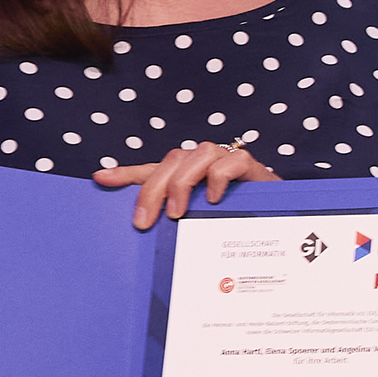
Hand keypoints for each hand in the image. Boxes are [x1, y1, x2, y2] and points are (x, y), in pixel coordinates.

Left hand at [95, 143, 280, 230]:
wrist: (276, 217)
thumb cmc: (232, 217)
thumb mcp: (195, 221)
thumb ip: (166, 217)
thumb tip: (133, 219)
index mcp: (185, 173)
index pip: (152, 169)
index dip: (126, 173)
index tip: (101, 180)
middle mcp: (202, 161)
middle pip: (171, 162)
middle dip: (153, 190)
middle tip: (145, 222)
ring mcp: (226, 160)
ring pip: (198, 154)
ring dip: (183, 182)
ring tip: (177, 212)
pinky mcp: (250, 165)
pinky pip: (231, 161)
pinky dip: (218, 177)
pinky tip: (212, 199)